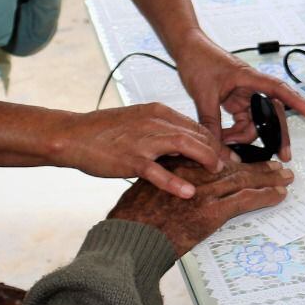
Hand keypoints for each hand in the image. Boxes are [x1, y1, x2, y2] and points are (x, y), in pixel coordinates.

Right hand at [54, 102, 230, 197]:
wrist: (73, 135)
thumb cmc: (103, 131)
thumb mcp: (138, 122)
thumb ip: (161, 130)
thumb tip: (183, 143)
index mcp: (158, 112)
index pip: (195, 125)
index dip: (213, 140)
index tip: (225, 152)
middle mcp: (154, 122)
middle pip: (196, 134)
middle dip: (216, 150)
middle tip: (230, 164)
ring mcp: (143, 141)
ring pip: (184, 146)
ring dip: (204, 160)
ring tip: (217, 172)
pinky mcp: (130, 160)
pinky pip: (158, 172)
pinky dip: (175, 182)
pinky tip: (189, 192)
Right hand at [108, 158, 293, 256]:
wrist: (130, 239)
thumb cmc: (132, 220)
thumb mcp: (145, 189)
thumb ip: (166, 182)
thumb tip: (177, 186)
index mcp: (178, 165)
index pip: (214, 158)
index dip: (235, 159)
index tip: (246, 160)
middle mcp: (194, 173)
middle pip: (234, 166)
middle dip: (257, 166)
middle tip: (276, 166)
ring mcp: (204, 192)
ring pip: (244, 179)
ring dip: (268, 178)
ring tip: (284, 177)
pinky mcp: (211, 211)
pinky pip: (246, 200)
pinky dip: (265, 196)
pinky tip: (278, 195)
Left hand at [172, 33, 304, 157]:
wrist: (186, 49)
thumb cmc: (198, 61)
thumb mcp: (203, 95)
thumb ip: (210, 123)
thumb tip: (216, 148)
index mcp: (249, 78)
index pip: (278, 89)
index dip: (297, 101)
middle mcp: (251, 86)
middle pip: (271, 112)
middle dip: (277, 134)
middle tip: (283, 155)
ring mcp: (243, 94)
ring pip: (254, 121)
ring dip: (244, 136)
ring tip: (226, 144)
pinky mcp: (234, 100)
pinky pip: (241, 121)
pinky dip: (234, 132)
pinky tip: (224, 138)